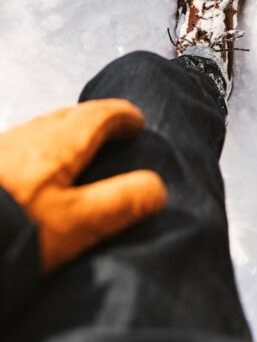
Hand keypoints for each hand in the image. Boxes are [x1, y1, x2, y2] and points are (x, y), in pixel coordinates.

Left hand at [0, 99, 166, 272]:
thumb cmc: (17, 228)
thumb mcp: (79, 224)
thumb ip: (121, 202)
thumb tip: (157, 187)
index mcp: (61, 140)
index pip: (102, 113)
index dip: (124, 116)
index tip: (138, 122)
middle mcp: (32, 133)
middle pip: (70, 115)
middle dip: (94, 120)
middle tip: (112, 134)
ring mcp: (4, 144)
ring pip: (43, 128)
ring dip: (65, 133)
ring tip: (76, 154)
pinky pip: (21, 145)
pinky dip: (40, 150)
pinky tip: (33, 173)